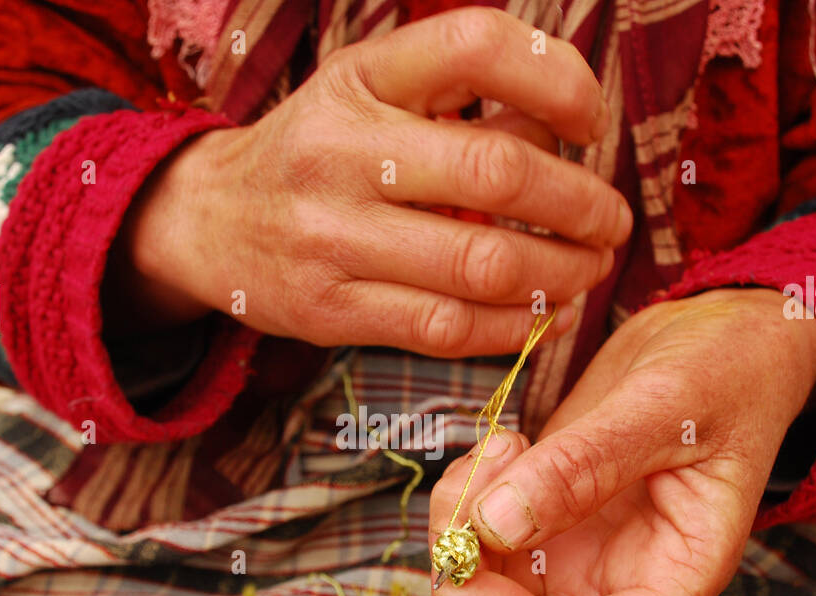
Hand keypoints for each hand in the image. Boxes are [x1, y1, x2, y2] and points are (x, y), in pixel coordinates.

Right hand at [119, 7, 631, 355]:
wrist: (205, 222)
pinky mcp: (329, 310)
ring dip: (560, 274)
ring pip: (480, 262)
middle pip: (497, 171)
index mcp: (361, 78)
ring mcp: (330, 235)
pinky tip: (545, 319)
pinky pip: (445, 328)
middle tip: (610, 224)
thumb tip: (567, 141)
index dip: (558, 79)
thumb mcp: (370, 95)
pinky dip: (513, 328)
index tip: (590, 123)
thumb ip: (461, 104)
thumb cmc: (317, 152)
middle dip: (579, 204)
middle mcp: (342, 150)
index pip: (476, 47)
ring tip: (587, 273)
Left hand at [429, 288, 815, 595]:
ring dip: (457, 546)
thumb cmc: (726, 370)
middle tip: (458, 530)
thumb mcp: (667, 403)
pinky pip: (479, 550)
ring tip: (494, 454)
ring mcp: (575, 563)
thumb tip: (496, 524)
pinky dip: (461, 509)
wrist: (718, 339)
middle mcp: (619, 590)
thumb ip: (588, 463)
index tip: (475, 581)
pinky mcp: (540, 528)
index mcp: (675, 580)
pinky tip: (495, 451)